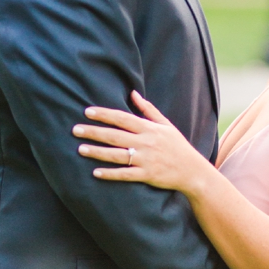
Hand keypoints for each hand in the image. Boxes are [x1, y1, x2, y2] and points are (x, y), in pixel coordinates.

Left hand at [73, 91, 211, 193]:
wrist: (192, 170)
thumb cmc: (178, 146)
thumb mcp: (166, 125)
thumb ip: (148, 110)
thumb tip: (133, 93)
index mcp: (150, 129)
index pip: (123, 118)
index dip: (104, 114)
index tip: (87, 111)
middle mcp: (146, 143)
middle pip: (115, 136)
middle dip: (94, 132)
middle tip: (75, 129)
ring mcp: (146, 160)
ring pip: (117, 155)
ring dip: (97, 152)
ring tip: (80, 149)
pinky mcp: (146, 175)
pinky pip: (125, 174)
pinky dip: (110, 174)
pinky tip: (95, 172)